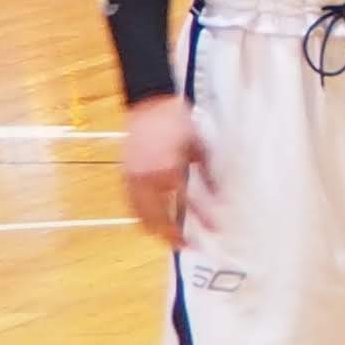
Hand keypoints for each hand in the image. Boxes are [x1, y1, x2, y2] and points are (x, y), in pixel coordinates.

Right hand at [122, 95, 212, 247]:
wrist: (150, 101)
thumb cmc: (178, 122)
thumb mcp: (199, 147)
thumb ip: (207, 175)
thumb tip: (218, 199)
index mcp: (167, 171)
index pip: (181, 208)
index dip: (192, 225)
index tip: (203, 237)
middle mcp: (147, 179)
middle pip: (156, 219)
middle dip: (170, 236)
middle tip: (184, 244)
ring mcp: (132, 178)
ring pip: (140, 215)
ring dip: (154, 229)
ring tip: (169, 236)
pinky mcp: (125, 175)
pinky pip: (132, 204)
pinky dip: (142, 216)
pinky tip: (154, 219)